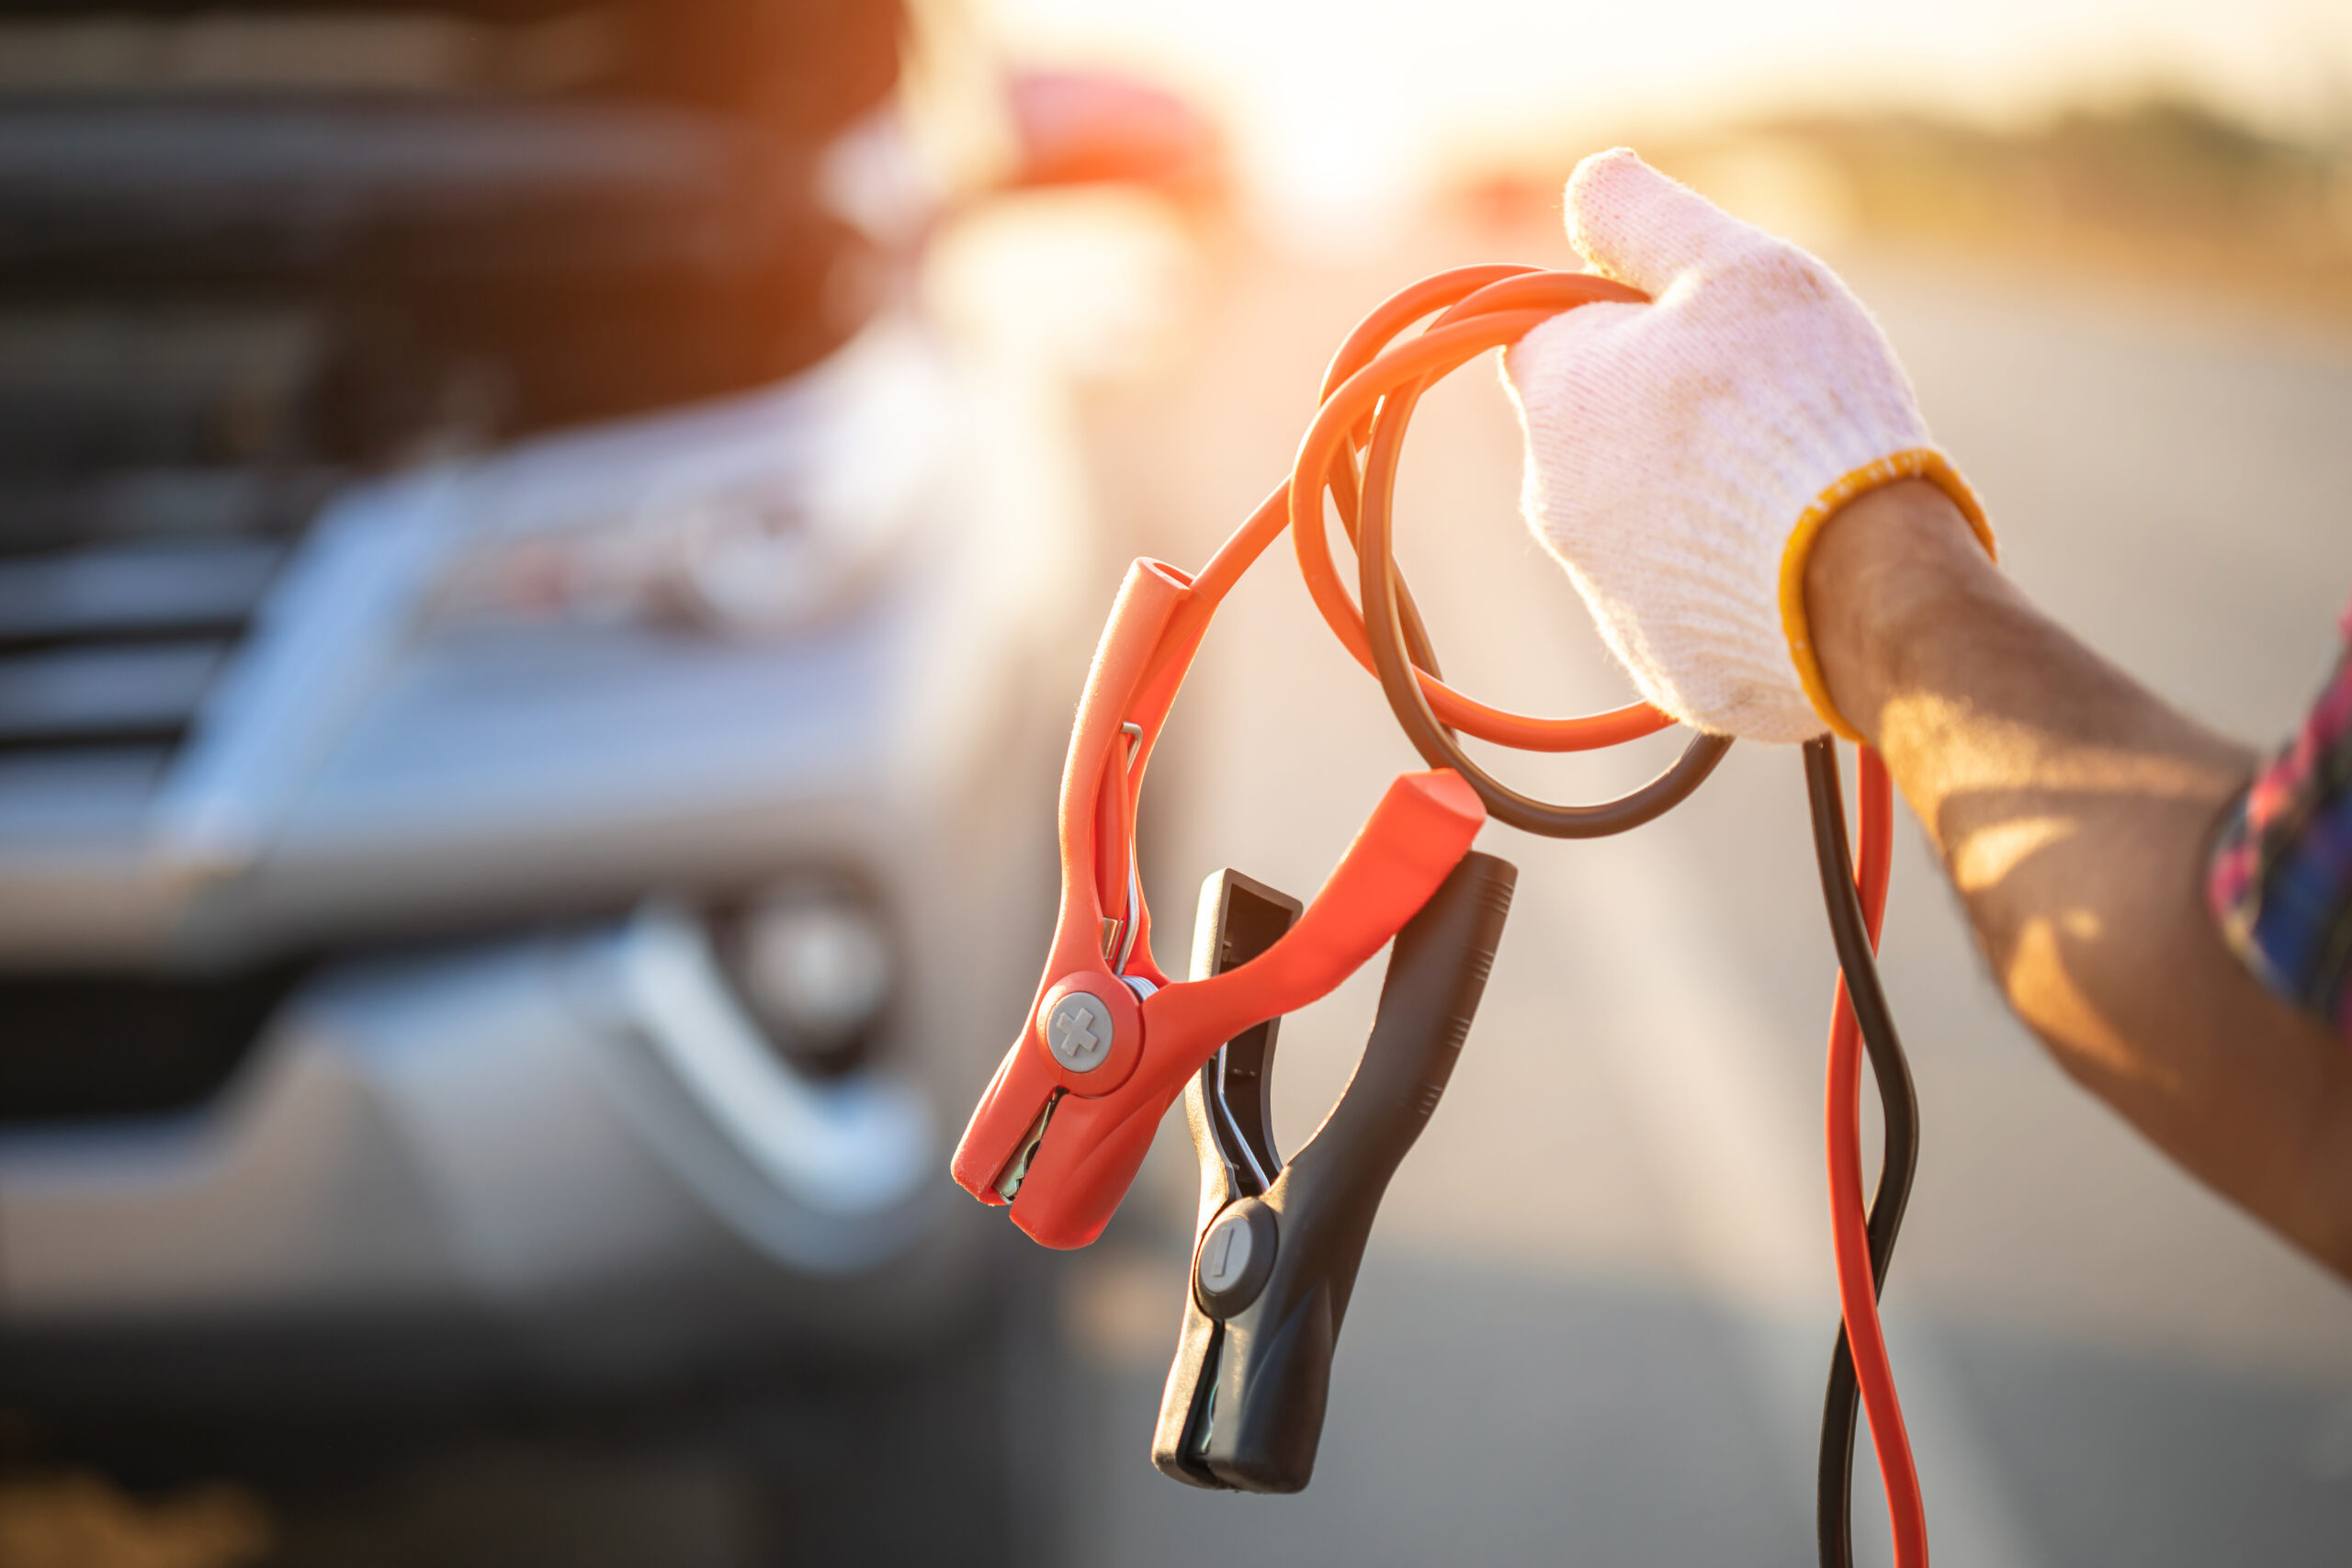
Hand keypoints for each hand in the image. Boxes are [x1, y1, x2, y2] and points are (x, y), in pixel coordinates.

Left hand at [1503, 148, 1989, 742]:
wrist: (1865, 588)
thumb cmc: (1798, 410)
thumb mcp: (1733, 266)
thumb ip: (1645, 217)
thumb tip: (1587, 186)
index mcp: (1557, 395)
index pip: (1548, 332)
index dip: (1624, 318)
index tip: (1701, 328)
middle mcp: (1553, 503)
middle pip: (1598, 433)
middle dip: (1665, 415)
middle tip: (1767, 410)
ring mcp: (1602, 596)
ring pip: (1642, 522)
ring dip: (1698, 499)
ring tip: (1792, 491)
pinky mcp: (1657, 666)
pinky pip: (1685, 605)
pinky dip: (1728, 581)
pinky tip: (1795, 565)